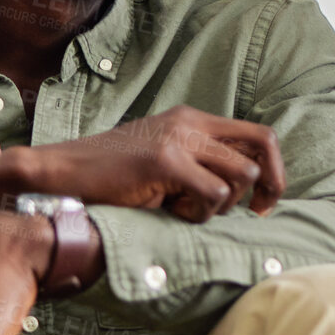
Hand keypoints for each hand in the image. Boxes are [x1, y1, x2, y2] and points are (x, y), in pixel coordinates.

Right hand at [0, 105, 284, 223]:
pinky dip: (199, 213)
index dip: (274, 171)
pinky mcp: (165, 162)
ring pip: (240, 176)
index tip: (264, 204)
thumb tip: (248, 192)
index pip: (260, 135)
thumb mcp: (164, 159)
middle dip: (263, 189)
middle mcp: (191, 122)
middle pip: (262, 149)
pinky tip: (170, 212)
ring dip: (222, 204)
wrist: (60, 172)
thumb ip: (200, 164)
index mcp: (194, 119)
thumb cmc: (111, 177)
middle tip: (250, 214)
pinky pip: (212, 194)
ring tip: (185, 208)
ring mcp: (179, 139)